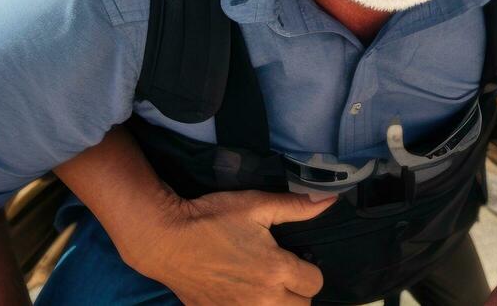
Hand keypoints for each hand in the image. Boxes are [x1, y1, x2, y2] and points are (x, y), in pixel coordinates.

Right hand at [126, 189, 332, 304]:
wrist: (166, 239)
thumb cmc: (212, 219)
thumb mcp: (256, 205)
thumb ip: (296, 207)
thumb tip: (330, 200)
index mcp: (276, 270)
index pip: (315, 282)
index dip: (308, 267)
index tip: (294, 257)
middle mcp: (263, 299)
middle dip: (297, 290)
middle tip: (282, 273)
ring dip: (278, 304)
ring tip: (266, 287)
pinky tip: (244, 296)